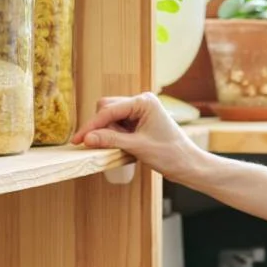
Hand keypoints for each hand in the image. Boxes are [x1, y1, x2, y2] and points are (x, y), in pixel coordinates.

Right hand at [71, 92, 204, 182]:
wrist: (188, 165)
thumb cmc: (170, 154)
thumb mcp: (137, 147)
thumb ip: (110, 140)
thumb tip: (86, 138)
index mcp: (144, 102)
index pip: (109, 110)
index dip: (92, 126)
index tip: (78, 140)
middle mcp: (141, 102)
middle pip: (107, 109)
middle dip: (100, 127)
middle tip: (99, 146)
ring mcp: (140, 111)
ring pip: (111, 117)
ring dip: (108, 133)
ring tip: (121, 148)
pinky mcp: (139, 122)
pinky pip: (118, 125)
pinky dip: (114, 136)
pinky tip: (120, 147)